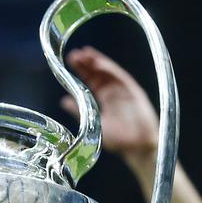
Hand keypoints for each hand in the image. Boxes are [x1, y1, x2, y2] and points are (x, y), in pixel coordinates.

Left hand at [61, 46, 158, 163]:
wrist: (137, 148)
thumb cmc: (119, 140)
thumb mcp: (94, 124)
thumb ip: (79, 111)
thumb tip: (63, 100)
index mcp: (106, 100)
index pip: (92, 81)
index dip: (82, 71)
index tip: (70, 61)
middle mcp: (114, 92)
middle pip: (99, 74)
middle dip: (87, 64)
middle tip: (73, 55)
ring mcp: (124, 90)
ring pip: (108, 72)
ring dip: (96, 62)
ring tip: (84, 54)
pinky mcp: (134, 91)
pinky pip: (121, 77)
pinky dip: (109, 69)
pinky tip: (98, 63)